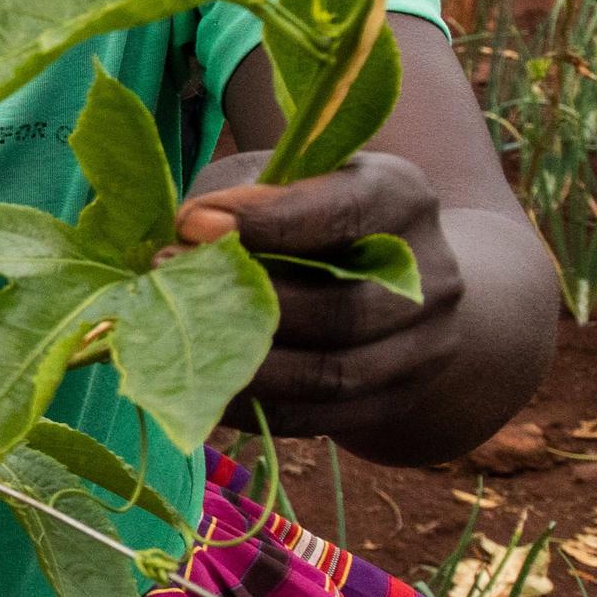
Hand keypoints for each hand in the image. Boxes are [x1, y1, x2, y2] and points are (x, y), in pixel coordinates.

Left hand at [180, 150, 464, 437]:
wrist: (392, 281)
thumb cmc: (309, 214)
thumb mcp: (282, 179)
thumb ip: (241, 196)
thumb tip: (185, 235)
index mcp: (402, 198)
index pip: (342, 214)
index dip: (267, 222)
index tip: (189, 224)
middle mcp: (430, 275)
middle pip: (339, 307)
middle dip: (244, 302)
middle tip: (166, 283)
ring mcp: (423, 346)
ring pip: (330, 373)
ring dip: (243, 365)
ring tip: (174, 344)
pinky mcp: (396, 400)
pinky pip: (316, 417)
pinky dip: (252, 407)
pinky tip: (198, 388)